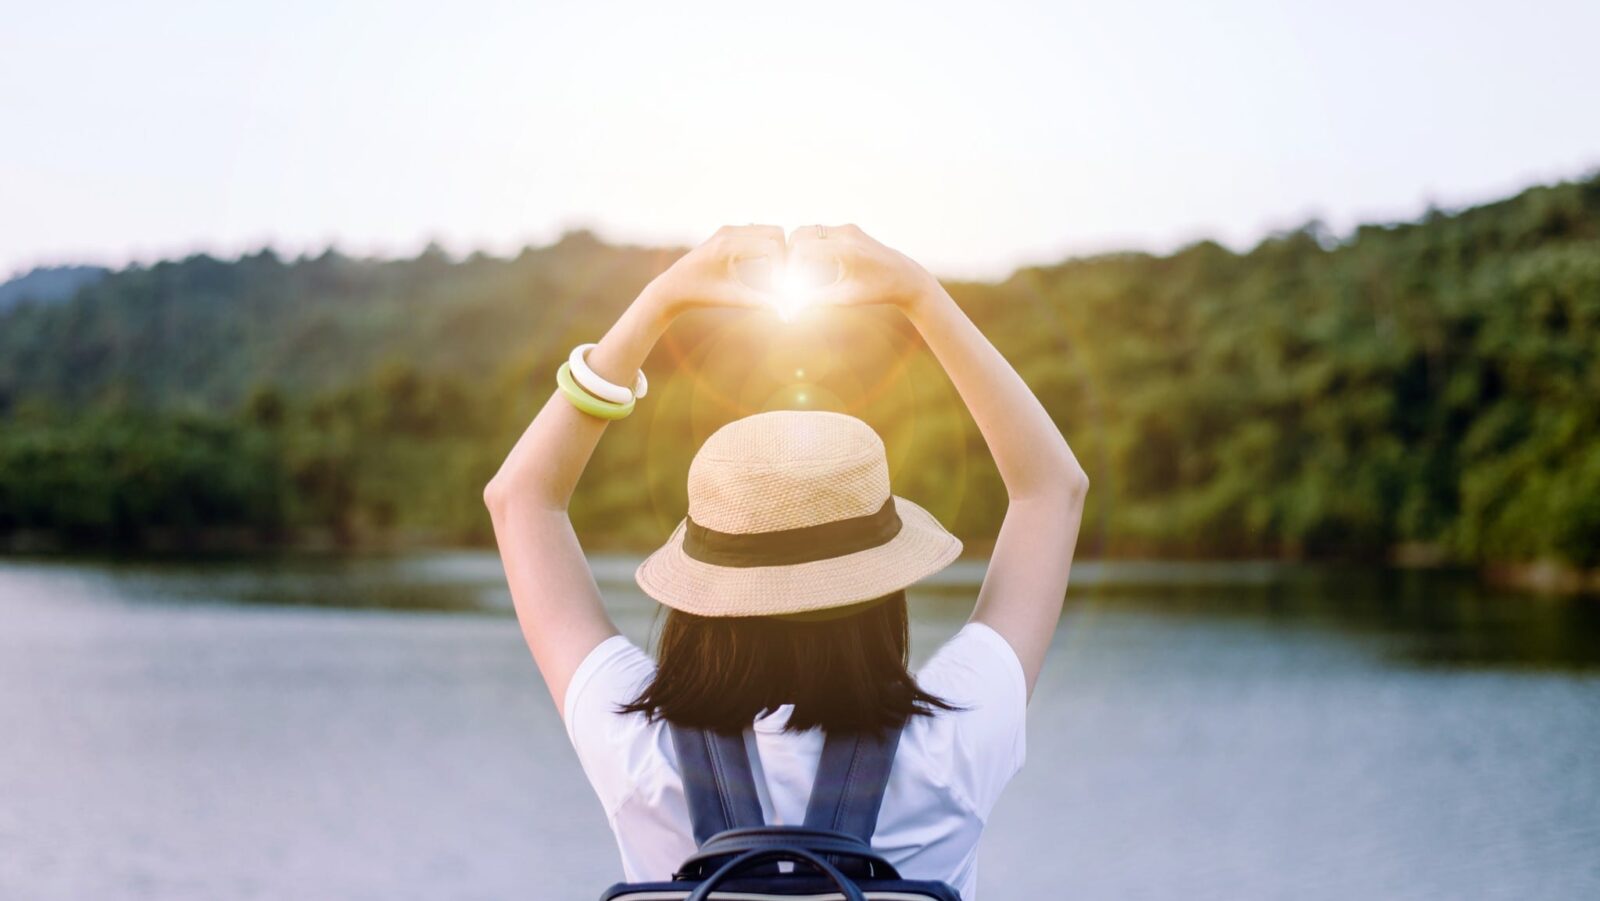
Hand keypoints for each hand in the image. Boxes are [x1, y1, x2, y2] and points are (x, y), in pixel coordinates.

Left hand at [642, 224, 786, 319]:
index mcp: (728, 245)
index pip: (773, 247)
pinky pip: (758, 232)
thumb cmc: (701, 295)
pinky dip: (766, 247)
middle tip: (782, 279)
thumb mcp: (733, 298)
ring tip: (774, 276)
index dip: (782, 268)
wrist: (673, 287)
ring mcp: (728, 229)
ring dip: (777, 251)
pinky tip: (763, 269)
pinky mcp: (727, 232)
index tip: (780, 288)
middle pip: (776, 232)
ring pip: (769, 230)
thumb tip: (788, 316)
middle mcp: (729, 231)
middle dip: (784, 255)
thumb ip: (762, 303)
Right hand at [785, 224, 940, 312]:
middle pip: (800, 234)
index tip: (784, 283)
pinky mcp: (848, 229)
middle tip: (786, 275)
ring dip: (798, 249)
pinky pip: (819, 233)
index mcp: (847, 250)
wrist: (905, 277)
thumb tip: (790, 307)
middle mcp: (846, 233)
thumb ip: (815, 299)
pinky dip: (809, 246)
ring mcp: (847, 228)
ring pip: (808, 231)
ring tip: (796, 273)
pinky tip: (810, 268)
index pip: (802, 250)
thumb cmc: (877, 291)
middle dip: (789, 254)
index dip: (788, 266)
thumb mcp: (845, 298)